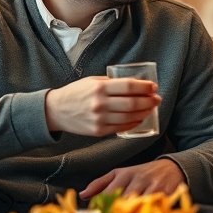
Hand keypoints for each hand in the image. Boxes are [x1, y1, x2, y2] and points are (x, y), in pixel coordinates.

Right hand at [44, 76, 160, 135]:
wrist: (56, 111)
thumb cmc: (76, 93)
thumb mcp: (92, 81)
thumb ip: (111, 83)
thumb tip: (135, 83)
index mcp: (99, 88)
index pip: (129, 86)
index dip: (144, 87)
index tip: (153, 86)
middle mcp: (100, 104)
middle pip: (132, 102)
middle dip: (148, 100)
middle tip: (157, 98)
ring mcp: (99, 119)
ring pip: (129, 117)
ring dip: (144, 112)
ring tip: (150, 108)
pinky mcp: (98, 131)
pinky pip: (121, 128)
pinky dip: (133, 123)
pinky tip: (139, 118)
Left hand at [79, 158, 185, 199]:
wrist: (171, 167)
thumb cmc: (142, 173)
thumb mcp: (120, 173)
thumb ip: (100, 183)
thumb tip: (83, 195)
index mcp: (124, 174)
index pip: (108, 193)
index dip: (101, 207)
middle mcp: (137, 179)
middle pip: (122, 200)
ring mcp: (152, 187)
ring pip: (138, 204)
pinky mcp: (164, 194)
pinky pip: (152, 207)